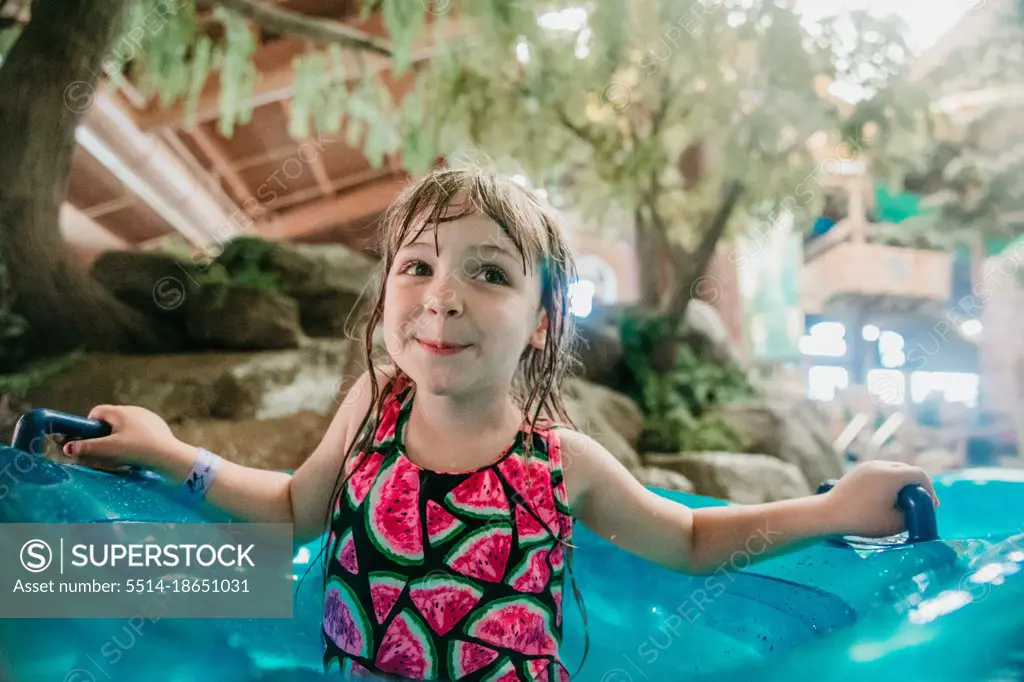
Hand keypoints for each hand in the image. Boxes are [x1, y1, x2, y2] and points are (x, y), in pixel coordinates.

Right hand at [63, 405, 193, 475]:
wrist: (168, 455)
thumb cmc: (136, 449)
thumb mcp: (109, 449)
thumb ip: (87, 447)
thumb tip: (67, 448)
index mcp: (120, 411)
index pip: (97, 411)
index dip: (89, 424)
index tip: (90, 439)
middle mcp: (134, 409)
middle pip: (111, 417)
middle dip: (104, 431)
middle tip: (105, 448)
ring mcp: (148, 416)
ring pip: (126, 423)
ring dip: (119, 434)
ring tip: (122, 451)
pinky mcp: (158, 424)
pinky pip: (140, 428)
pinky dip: (134, 436)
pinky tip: (138, 449)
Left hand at [822, 460, 939, 536]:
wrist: (829, 514)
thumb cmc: (863, 519)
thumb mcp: (895, 523)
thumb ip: (912, 515)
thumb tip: (917, 511)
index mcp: (891, 474)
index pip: (919, 474)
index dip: (929, 489)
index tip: (931, 505)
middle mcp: (879, 465)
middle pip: (906, 469)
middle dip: (917, 485)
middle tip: (920, 502)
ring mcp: (867, 466)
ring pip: (893, 469)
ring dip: (902, 482)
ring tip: (904, 500)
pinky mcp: (857, 471)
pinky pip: (880, 472)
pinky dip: (889, 481)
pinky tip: (887, 496)